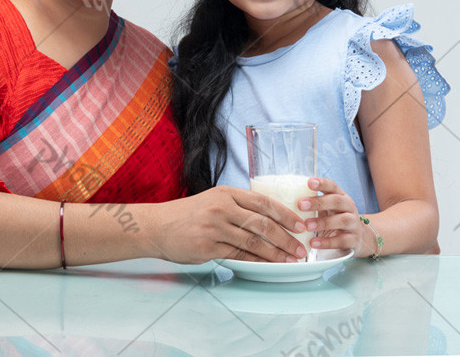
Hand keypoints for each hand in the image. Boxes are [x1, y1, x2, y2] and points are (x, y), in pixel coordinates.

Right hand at [144, 185, 307, 263]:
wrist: (157, 226)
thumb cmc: (187, 215)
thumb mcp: (212, 201)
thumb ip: (237, 207)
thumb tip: (268, 221)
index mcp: (226, 193)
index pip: (263, 202)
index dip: (286, 214)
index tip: (302, 225)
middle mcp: (222, 207)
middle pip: (262, 223)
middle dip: (286, 238)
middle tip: (301, 249)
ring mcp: (215, 227)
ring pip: (254, 241)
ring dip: (276, 253)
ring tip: (290, 260)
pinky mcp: (208, 246)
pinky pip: (239, 255)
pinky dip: (257, 261)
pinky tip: (268, 266)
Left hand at [298, 177, 366, 254]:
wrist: (358, 238)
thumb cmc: (334, 219)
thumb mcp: (326, 208)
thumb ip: (312, 202)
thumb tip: (283, 196)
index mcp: (340, 196)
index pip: (332, 186)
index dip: (321, 183)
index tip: (309, 182)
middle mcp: (349, 207)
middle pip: (336, 201)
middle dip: (318, 202)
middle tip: (300, 205)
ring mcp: (353, 223)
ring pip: (341, 220)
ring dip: (322, 222)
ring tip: (306, 226)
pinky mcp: (354, 240)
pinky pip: (342, 240)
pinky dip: (327, 242)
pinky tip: (313, 242)